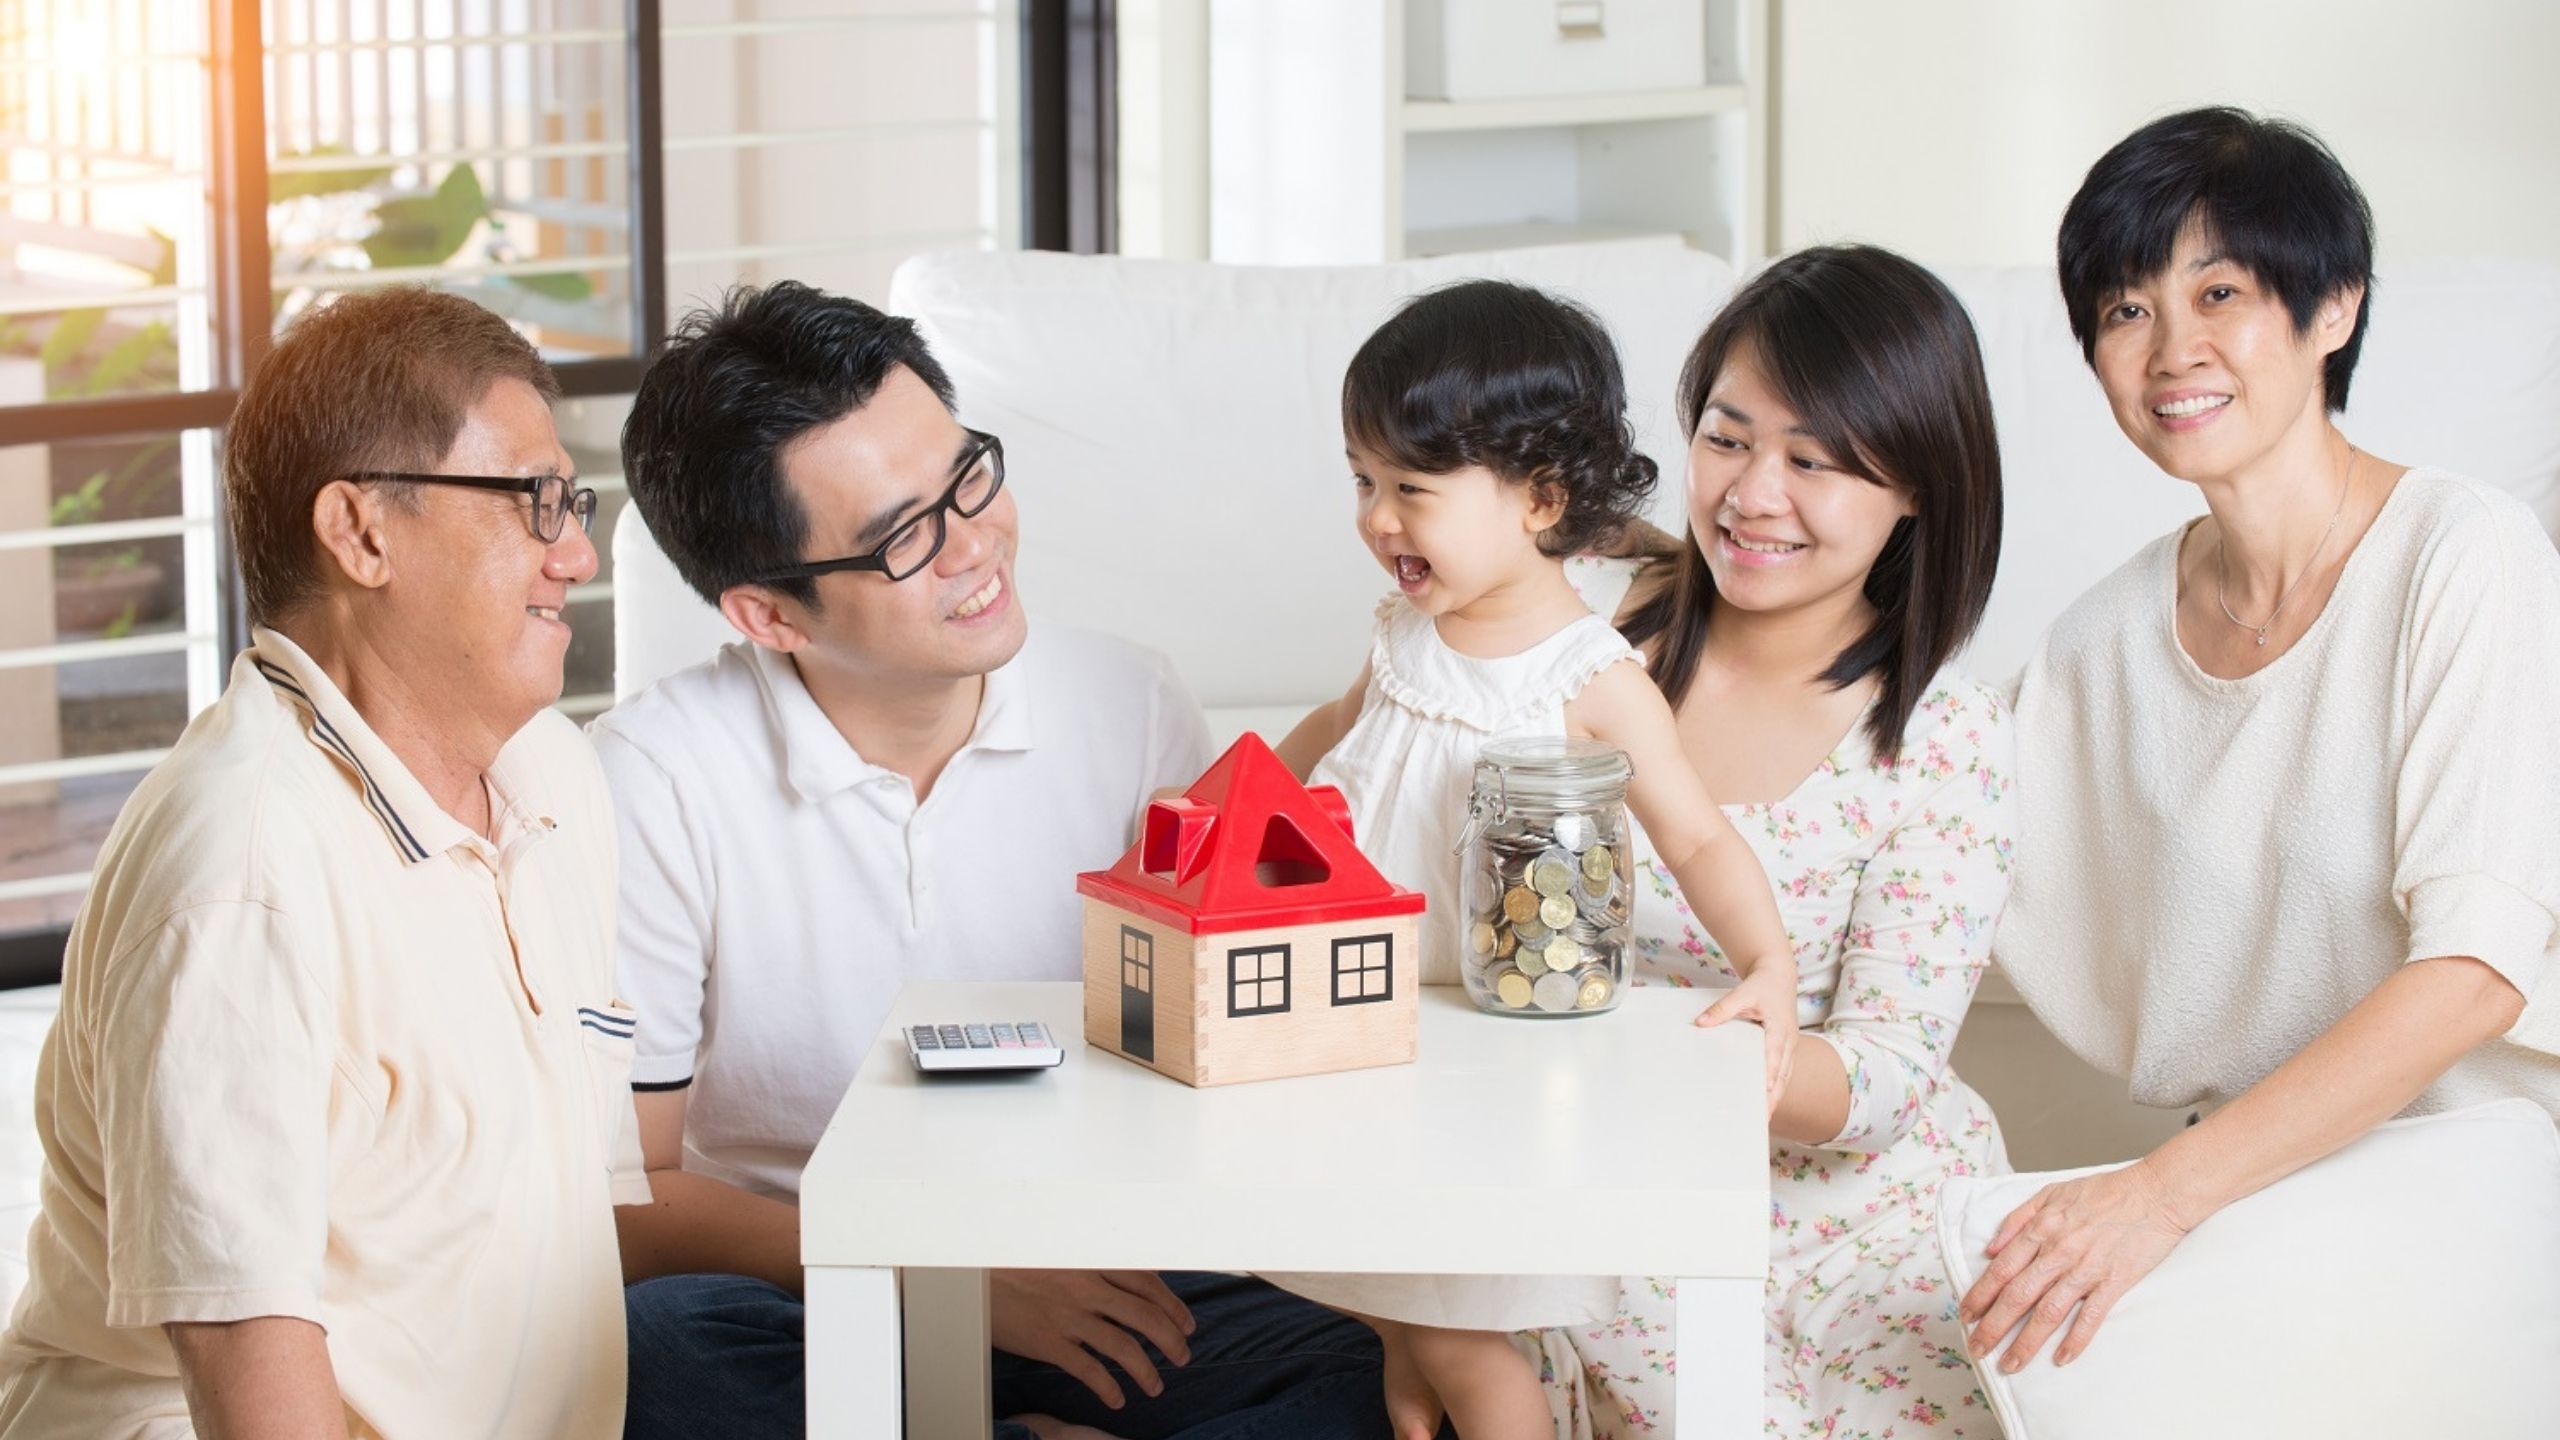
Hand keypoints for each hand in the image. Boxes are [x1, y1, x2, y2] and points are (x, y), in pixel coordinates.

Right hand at [990, 1269, 1196, 1409]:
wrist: (973, 1275)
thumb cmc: (1017, 1263)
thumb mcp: (1061, 1252)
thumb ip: (1094, 1266)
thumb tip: (1130, 1284)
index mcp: (1092, 1261)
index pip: (1148, 1283)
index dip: (1173, 1306)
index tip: (1186, 1323)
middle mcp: (1087, 1286)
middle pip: (1146, 1316)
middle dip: (1172, 1340)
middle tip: (1182, 1356)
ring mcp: (1069, 1316)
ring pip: (1124, 1347)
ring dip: (1147, 1371)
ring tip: (1155, 1386)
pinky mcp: (1049, 1342)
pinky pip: (1089, 1370)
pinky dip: (1109, 1387)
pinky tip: (1117, 1398)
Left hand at [1695, 955, 1798, 1114]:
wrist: (1779, 977)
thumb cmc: (1763, 985)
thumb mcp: (1742, 992)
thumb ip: (1722, 1008)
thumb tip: (1701, 1023)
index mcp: (1780, 1028)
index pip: (1776, 1054)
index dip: (1772, 1072)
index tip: (1767, 1090)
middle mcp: (1789, 1041)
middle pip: (1783, 1074)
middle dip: (1774, 1095)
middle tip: (1763, 1116)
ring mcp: (1790, 1047)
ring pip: (1785, 1077)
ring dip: (1776, 1096)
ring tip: (1764, 1117)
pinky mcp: (1786, 1050)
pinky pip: (1783, 1073)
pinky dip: (1776, 1088)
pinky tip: (1766, 1102)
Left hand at [1957, 1160, 2194, 1371]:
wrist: (2154, 1193)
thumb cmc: (2103, 1192)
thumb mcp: (2051, 1193)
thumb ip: (2018, 1219)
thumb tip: (1991, 1248)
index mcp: (2041, 1229)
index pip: (2001, 1269)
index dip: (1980, 1295)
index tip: (1965, 1315)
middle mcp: (2058, 1252)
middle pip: (2018, 1295)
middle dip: (1993, 1326)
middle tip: (1977, 1349)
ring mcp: (2086, 1269)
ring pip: (2048, 1312)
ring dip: (2026, 1342)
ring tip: (2010, 1365)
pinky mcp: (2114, 1282)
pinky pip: (2091, 1317)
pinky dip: (2075, 1340)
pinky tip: (2061, 1359)